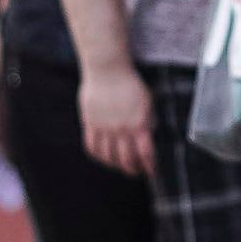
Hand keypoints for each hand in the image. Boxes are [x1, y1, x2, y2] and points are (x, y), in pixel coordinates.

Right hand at [75, 55, 153, 178]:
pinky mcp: (90, 123)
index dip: (149, 166)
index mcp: (139, 123)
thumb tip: (147, 139)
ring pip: (108, 157)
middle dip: (133, 170)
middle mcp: (121, 128)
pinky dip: (98, 156)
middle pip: (126, 160)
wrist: (108, 69)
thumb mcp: (147, 103)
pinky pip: (92, 147)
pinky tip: (104, 157)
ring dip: (115, 165)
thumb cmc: (130, 84)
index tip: (151, 171)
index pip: (145, 153)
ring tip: (120, 166)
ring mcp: (104, 127)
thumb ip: (147, 122)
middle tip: (136, 171)